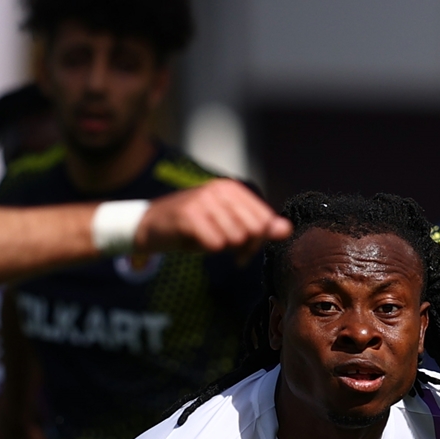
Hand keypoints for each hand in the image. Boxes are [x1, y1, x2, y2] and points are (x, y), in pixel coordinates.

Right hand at [135, 179, 291, 263]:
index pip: (265, 221)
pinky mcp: (188, 215)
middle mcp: (220, 190)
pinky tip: (196, 242)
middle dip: (244, 248)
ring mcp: (203, 200)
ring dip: (223, 248)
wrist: (153, 226)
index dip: (258, 241)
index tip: (244, 249)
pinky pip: (215, 244)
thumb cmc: (195, 227)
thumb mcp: (230, 226)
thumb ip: (259, 228)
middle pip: (253, 230)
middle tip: (226, 248)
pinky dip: (207, 249)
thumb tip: (287, 229)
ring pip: (235, 238)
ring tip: (208, 241)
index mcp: (233, 189)